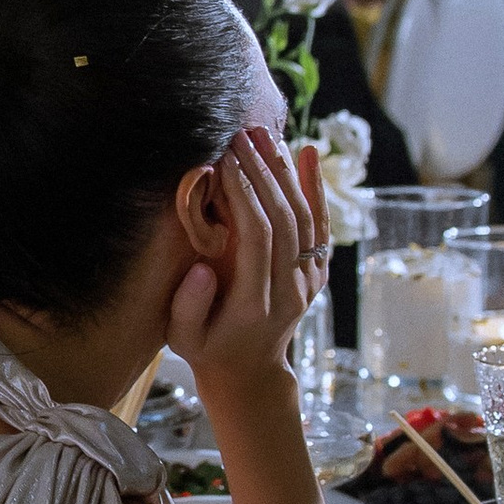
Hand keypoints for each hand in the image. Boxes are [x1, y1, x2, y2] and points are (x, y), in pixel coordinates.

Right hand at [166, 125, 326, 398]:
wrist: (250, 370)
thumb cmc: (207, 348)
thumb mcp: (182, 339)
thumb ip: (188, 307)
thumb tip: (201, 270)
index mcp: (256, 305)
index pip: (257, 237)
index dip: (243, 195)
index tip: (224, 159)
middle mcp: (291, 291)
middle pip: (285, 220)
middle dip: (262, 172)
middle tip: (239, 134)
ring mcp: (310, 281)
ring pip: (305, 217)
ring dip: (285, 171)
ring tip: (262, 133)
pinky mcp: (318, 271)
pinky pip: (321, 225)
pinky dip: (316, 187)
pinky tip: (306, 152)